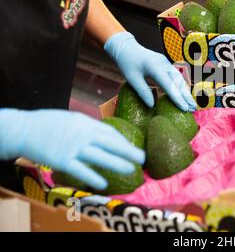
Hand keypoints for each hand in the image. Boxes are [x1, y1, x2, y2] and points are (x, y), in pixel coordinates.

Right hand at [0, 109, 144, 189]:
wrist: (24, 129)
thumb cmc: (47, 123)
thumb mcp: (71, 118)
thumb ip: (86, 126)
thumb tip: (100, 133)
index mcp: (86, 122)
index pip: (110, 132)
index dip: (122, 141)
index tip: (131, 146)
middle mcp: (83, 134)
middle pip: (111, 143)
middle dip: (128, 150)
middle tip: (142, 157)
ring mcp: (74, 147)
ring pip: (101, 156)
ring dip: (117, 163)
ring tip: (131, 169)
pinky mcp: (63, 160)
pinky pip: (82, 170)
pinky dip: (93, 177)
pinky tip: (104, 183)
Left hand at [104, 32, 196, 111]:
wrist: (127, 47)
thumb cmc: (127, 63)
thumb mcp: (131, 78)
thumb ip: (142, 91)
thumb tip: (152, 106)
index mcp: (155, 66)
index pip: (169, 85)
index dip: (177, 97)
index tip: (184, 108)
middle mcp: (164, 64)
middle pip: (178, 82)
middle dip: (186, 96)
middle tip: (193, 108)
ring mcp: (166, 63)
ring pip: (179, 79)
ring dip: (186, 92)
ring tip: (191, 105)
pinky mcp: (166, 65)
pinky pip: (176, 77)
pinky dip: (181, 87)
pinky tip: (184, 95)